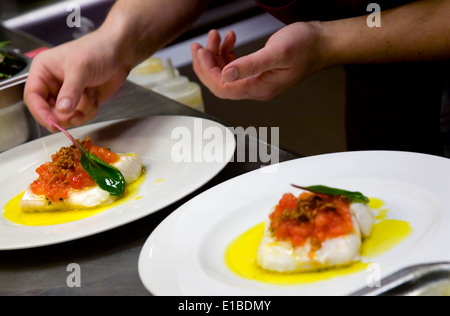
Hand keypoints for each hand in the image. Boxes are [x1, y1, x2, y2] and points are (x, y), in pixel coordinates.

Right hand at [24, 32, 129, 131]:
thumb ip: (71, 91)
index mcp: (43, 71)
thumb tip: (62, 110)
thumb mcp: (81, 68)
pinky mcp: (82, 101)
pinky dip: (89, 112)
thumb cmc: (97, 50)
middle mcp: (52, 84)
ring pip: (65, 117)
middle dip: (64, 115)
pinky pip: (80, 116)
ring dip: (80, 111)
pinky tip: (95, 97)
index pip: (32, 97)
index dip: (40, 112)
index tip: (51, 123)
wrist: (120, 52)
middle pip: (48, 111)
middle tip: (76, 113)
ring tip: (90, 95)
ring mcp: (68, 94)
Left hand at [191, 22, 326, 100]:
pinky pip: (236, 65)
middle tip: (200, 46)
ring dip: (216, 55)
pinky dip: (228, 52)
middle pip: (221, 82)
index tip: (201, 54)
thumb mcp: (276, 53)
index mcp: (259, 88)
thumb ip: (249, 65)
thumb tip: (226, 75)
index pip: (223, 88)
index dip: (207, 72)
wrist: (323, 43)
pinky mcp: (259, 70)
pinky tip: (229, 39)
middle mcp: (256, 87)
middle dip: (207, 64)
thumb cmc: (306, 47)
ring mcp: (257, 79)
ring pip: (226, 72)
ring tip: (215, 36)